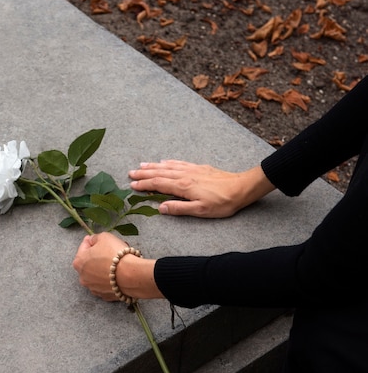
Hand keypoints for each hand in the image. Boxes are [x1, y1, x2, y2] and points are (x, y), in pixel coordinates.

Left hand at [72, 233, 160, 300]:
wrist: (131, 275)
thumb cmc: (115, 254)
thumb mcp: (104, 237)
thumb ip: (95, 238)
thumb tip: (93, 241)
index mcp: (79, 262)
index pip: (84, 247)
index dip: (92, 241)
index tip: (98, 239)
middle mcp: (83, 277)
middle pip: (90, 262)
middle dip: (99, 256)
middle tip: (111, 250)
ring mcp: (93, 288)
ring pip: (97, 275)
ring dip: (104, 268)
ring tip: (117, 262)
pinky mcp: (104, 296)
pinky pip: (106, 284)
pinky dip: (110, 279)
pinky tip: (118, 274)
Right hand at [128, 160, 274, 217]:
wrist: (241, 188)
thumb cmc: (222, 202)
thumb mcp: (201, 211)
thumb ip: (179, 208)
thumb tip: (160, 208)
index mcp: (183, 187)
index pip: (158, 184)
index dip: (144, 184)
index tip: (132, 185)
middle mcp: (184, 175)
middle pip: (160, 173)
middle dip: (144, 173)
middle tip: (131, 173)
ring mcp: (192, 170)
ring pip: (168, 166)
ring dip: (153, 166)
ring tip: (141, 165)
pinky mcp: (199, 168)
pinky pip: (179, 163)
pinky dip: (169, 162)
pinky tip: (164, 162)